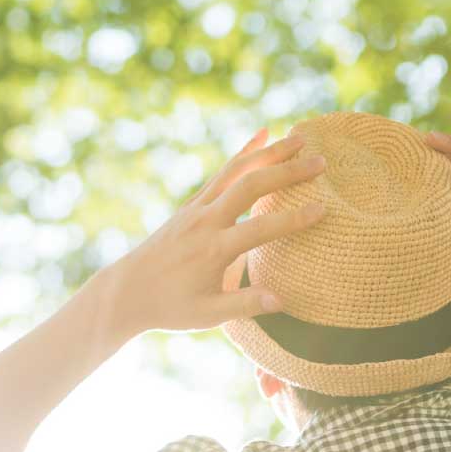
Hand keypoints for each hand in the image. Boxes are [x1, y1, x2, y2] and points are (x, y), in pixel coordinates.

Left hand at [100, 128, 328, 335]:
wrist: (127, 291)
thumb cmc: (170, 307)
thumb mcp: (207, 316)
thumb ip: (245, 306)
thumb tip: (283, 301)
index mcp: (212, 250)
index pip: (259, 230)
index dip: (293, 219)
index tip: (323, 209)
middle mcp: (204, 222)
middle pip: (249, 186)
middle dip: (286, 171)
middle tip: (321, 161)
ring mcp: (196, 209)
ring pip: (235, 171)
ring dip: (268, 152)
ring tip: (299, 137)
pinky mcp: (192, 204)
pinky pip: (222, 173)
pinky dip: (244, 153)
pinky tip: (262, 136)